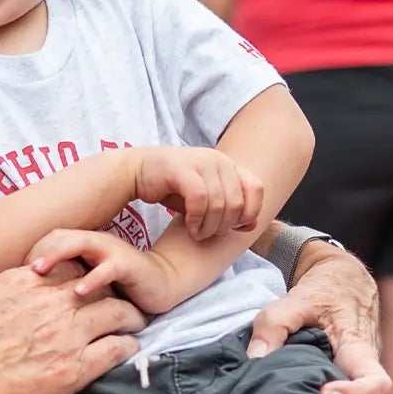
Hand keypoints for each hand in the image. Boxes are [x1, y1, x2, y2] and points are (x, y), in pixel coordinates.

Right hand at [0, 265, 145, 393]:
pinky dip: (126, 346)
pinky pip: (114, 350)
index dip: (85, 273)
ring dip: (129, 317)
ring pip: (117, 312)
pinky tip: (128, 349)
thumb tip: (15, 290)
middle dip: (114, 290)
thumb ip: (2, 291)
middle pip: (100, 284)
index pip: (70, 264)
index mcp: (21, 282)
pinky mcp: (69, 372)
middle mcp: (47, 303)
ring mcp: (62, 336)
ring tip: (133, 323)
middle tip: (121, 302)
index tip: (89, 284)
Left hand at [27, 226, 178, 314]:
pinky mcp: (128, 266)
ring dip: (56, 255)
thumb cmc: (120, 286)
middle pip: (58, 236)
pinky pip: (108, 268)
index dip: (30, 253)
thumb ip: (65, 280)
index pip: (48, 239)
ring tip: (39, 272)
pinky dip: (92, 279)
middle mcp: (94, 242)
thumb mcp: (87, 280)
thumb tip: (29, 293)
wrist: (162, 284)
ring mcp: (111, 251)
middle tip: (19, 270)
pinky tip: (78, 292)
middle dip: (36, 249)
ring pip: (79, 243)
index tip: (12, 275)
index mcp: (81, 244)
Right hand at [132, 146, 263, 239]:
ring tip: (197, 233)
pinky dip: (197, 219)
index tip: (234, 228)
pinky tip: (189, 227)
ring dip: (209, 226)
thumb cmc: (172, 188)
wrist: (136, 172)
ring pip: (220, 203)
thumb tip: (251, 224)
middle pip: (237, 202)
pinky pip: (200, 200)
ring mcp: (201, 161)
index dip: (250, 212)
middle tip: (207, 234)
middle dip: (224, 226)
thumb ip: (228, 208)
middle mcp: (218, 159)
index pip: (256, 189)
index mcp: (228, 164)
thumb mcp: (206, 199)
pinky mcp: (182, 169)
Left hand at [246, 243, 390, 393]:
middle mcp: (365, 367)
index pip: (378, 385)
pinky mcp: (347, 375)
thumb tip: (255, 359)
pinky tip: (294, 392)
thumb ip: (273, 326)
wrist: (344, 278)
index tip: (324, 391)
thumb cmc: (324, 288)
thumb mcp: (296, 300)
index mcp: (360, 348)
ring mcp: (357, 373)